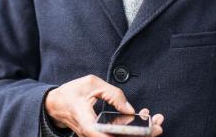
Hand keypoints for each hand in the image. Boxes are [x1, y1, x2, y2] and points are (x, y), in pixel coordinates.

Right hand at [45, 75, 163, 136]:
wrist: (56, 105)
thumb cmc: (71, 93)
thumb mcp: (91, 83)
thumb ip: (113, 94)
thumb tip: (131, 110)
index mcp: (88, 123)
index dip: (129, 135)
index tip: (147, 130)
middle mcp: (92, 135)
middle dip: (143, 134)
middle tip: (159, 123)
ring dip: (140, 132)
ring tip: (155, 120)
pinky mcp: (100, 135)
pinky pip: (117, 135)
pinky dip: (131, 128)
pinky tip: (143, 118)